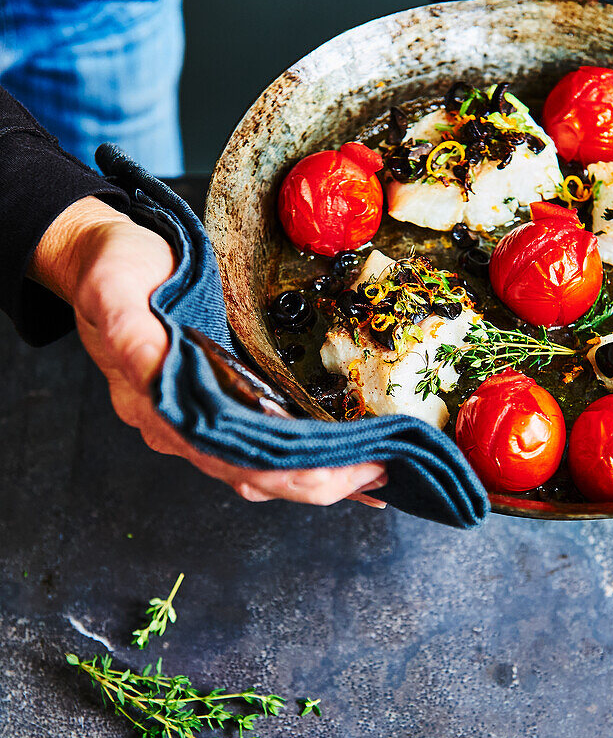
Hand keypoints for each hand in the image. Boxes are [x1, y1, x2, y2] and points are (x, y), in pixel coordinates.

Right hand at [30, 197, 387, 506]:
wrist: (100, 256)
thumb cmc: (112, 271)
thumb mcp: (115, 291)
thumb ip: (131, 336)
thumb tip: (153, 371)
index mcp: (163, 410)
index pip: (240, 464)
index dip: (301, 475)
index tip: (356, 471)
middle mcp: (186, 426)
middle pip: (263, 476)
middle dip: (329, 481)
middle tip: (386, 473)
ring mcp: (204, 417)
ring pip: (268, 468)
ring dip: (323, 475)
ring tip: (377, 472)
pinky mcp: (220, 400)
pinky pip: (268, 442)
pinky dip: (309, 454)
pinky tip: (343, 455)